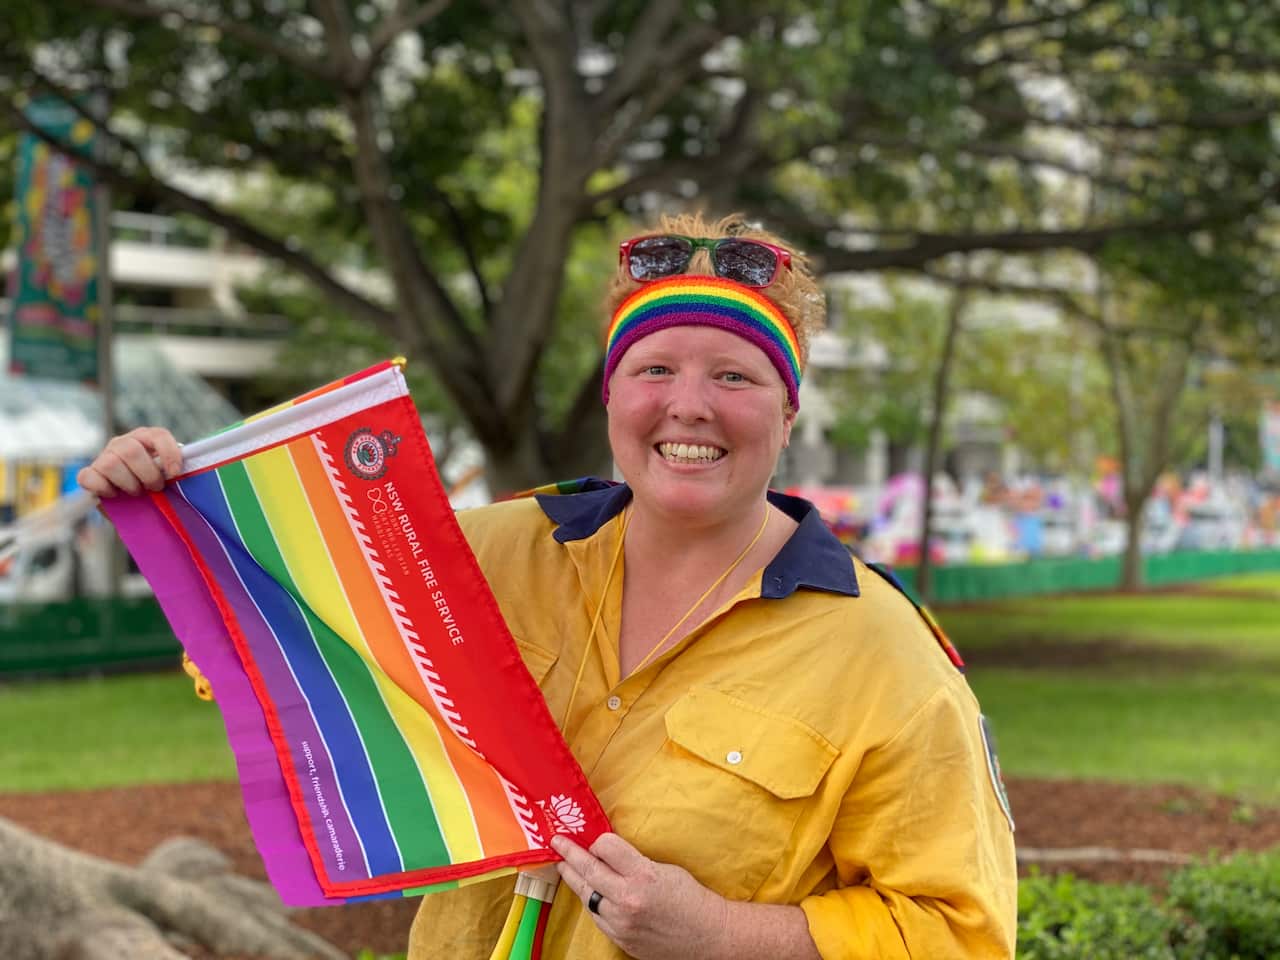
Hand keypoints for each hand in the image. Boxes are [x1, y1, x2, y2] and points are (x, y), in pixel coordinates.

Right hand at [77, 427, 183, 497]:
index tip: (174, 473)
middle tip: (156, 488)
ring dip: (128, 483)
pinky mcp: (89, 473)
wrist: (133, 505)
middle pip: (131, 451)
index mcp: (146, 438)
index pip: (158, 435)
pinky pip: (89, 477)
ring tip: (137, 492)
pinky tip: (114, 495)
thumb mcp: (169, 477)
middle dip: (148, 474)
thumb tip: (186, 476)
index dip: (168, 453)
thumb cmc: (155, 486)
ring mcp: (104, 456)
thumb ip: (175, 472)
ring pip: (111, 464)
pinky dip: (103, 488)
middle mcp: (123, 443)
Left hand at [552, 832, 729, 959]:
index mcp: (643, 876)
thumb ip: (634, 862)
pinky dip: (591, 901)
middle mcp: (628, 899)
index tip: (594, 838)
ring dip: (574, 879)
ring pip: (587, 895)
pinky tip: (587, 891)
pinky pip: (597, 916)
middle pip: (589, 870)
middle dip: (570, 853)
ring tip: (563, 866)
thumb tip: (608, 853)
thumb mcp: (665, 869)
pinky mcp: (620, 939)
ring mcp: (622, 923)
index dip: (598, 841)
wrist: (708, 937)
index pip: (606, 847)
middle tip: (557, 842)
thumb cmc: (691, 898)